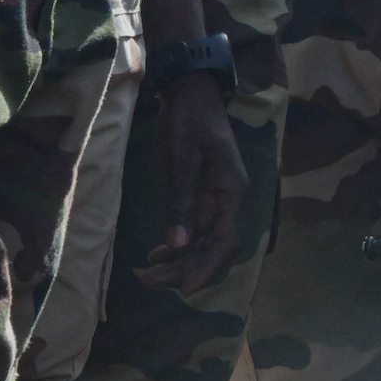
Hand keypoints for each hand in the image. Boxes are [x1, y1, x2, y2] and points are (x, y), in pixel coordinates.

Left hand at [141, 72, 247, 292]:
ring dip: (180, 259)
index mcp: (232, 190)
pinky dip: (179, 243)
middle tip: (150, 281)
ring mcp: (218, 197)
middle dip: (185, 268)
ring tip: (149, 273)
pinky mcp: (205, 193)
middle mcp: (230, 199)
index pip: (226, 241)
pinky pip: (196, 227)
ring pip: (204, 240)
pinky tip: (158, 253)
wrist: (191, 90)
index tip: (185, 290)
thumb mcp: (181, 159)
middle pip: (214, 246)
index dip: (207, 268)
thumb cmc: (187, 120)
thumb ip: (181, 202)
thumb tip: (179, 246)